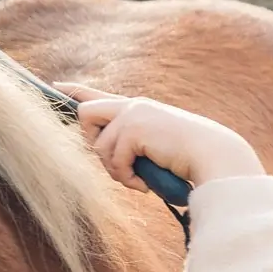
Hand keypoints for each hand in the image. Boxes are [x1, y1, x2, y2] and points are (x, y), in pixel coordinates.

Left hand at [55, 84, 265, 192]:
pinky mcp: (133, 129)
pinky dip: (127, 178)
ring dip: (115, 170)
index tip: (57, 86)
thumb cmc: (195, 161)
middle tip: (119, 165)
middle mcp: (134, 106)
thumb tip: (113, 159)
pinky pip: (113, 159)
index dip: (77, 91)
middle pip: (85, 114)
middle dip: (93, 144)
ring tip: (138, 180)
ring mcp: (133, 115)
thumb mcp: (162, 148)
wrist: (215, 157)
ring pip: (98, 145)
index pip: (100, 95)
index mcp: (141, 109)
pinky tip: (144, 185)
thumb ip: (139, 147)